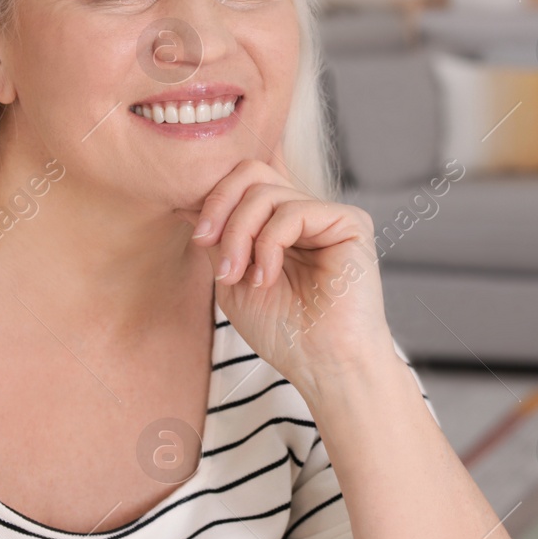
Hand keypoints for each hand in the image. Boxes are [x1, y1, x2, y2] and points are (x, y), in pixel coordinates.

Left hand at [178, 159, 392, 391]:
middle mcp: (306, 214)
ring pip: (265, 192)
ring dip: (238, 234)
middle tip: (205, 244)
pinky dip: (268, 245)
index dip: (213, 201)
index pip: (242, 184)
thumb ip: (218, 237)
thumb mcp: (232, 279)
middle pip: (251, 172)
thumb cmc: (283, 333)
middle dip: (219, 206)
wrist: (323, 366)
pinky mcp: (350, 223)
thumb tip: (187, 199)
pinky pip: (293, 210)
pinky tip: (267, 278)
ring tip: (238, 276)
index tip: (197, 238)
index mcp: (281, 226)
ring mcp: (328, 216)